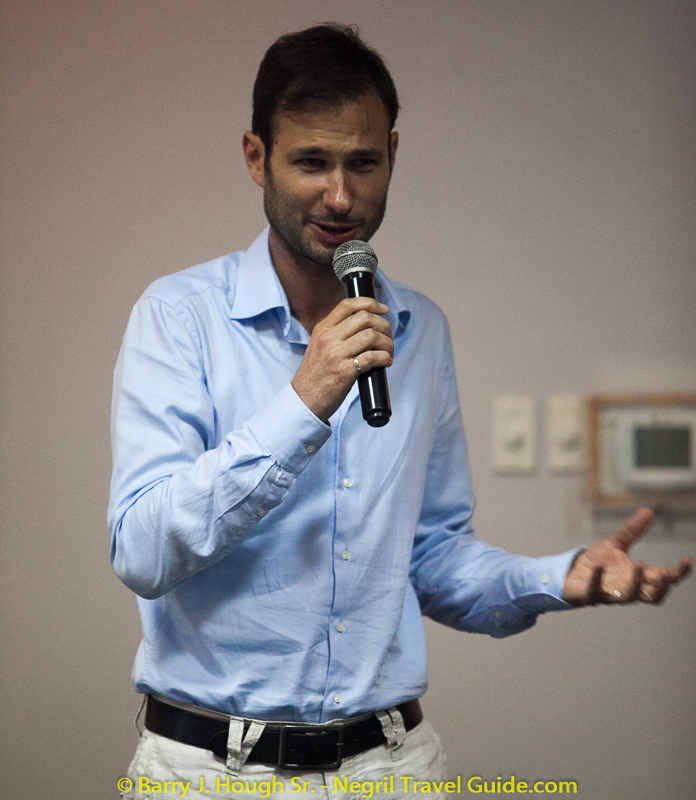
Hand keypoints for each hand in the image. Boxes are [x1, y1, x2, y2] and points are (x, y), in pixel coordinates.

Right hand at [292, 297, 393, 422]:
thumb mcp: (319, 346)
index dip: (370, 303)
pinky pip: (372, 357)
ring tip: (388, 352)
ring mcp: (335, 355)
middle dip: (384, 326)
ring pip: (371, 336)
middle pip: (365, 318)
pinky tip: (385, 362)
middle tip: (388, 338)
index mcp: (322, 329)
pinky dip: (384, 358)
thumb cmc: (316, 375)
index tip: (383, 309)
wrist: (304, 399)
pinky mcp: (344, 372)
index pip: (348, 305)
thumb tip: (366, 325)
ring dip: (387, 344)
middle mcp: (328, 338)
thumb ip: (336, 333)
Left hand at [562, 507, 692, 605]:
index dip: (678, 573)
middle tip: (668, 574)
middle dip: (661, 586)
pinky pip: (595, 591)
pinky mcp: (588, 595)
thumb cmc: (595, 563)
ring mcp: (608, 594)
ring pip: (628, 597)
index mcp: (636, 577)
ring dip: (635, 584)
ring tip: (640, 565)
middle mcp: (626, 588)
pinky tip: (600, 567)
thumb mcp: (615, 544)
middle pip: (652, 595)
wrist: (568, 574)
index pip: (663, 579)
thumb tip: (648, 510)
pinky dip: (598, 580)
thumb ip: (632, 531)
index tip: (687, 560)